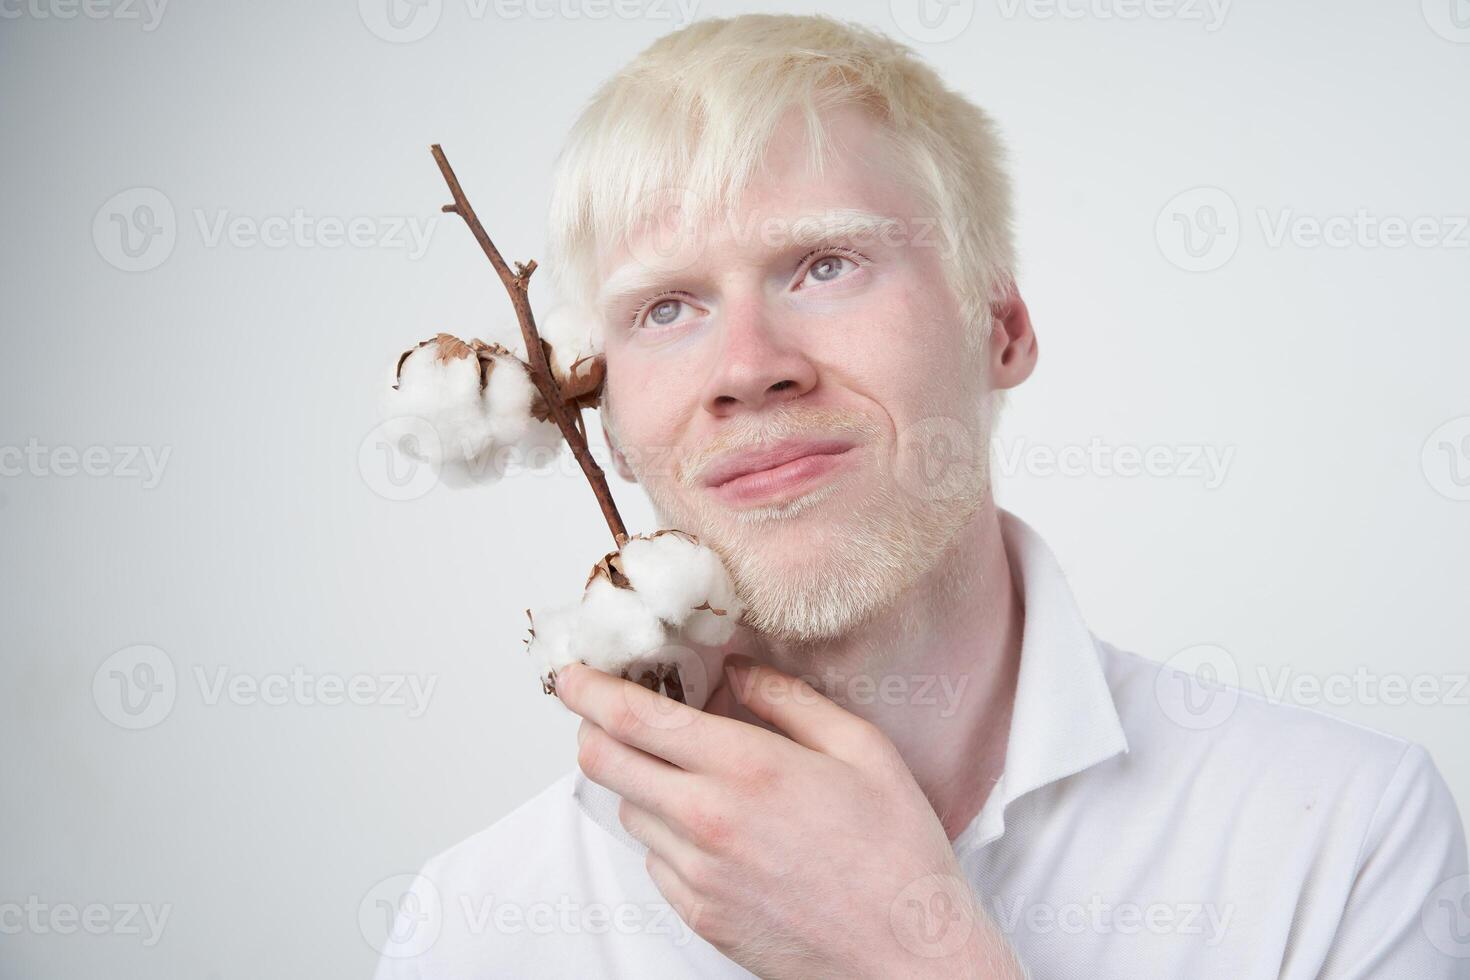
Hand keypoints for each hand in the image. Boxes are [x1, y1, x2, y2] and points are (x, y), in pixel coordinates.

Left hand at [555, 657, 1023, 978]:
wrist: (907, 955)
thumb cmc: (897, 852)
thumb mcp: (862, 748)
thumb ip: (789, 700)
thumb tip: (738, 670)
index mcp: (747, 769)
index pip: (634, 719)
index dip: (589, 689)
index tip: (572, 673)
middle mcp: (708, 821)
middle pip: (605, 763)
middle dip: (592, 729)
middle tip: (608, 713)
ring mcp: (698, 875)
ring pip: (629, 811)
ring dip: (639, 782)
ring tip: (687, 772)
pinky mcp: (699, 915)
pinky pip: (656, 860)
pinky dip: (666, 833)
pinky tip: (712, 827)